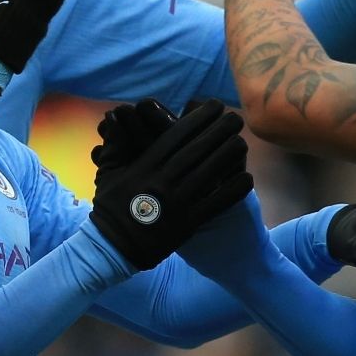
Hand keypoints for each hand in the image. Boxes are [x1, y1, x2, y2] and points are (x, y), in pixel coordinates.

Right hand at [92, 99, 254, 268]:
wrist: (112, 249)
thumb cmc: (110, 209)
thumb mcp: (108, 173)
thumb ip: (115, 145)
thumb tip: (115, 116)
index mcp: (144, 166)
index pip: (175, 136)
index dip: (197, 119)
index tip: (213, 106)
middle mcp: (162, 181)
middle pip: (197, 150)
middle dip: (218, 131)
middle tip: (235, 118)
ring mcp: (176, 203)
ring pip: (208, 173)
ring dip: (228, 155)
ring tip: (242, 141)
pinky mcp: (187, 224)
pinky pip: (215, 204)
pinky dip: (232, 191)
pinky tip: (247, 179)